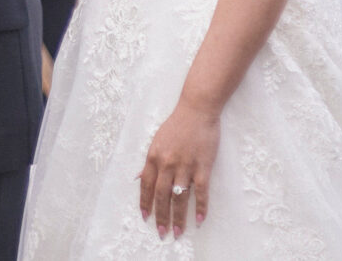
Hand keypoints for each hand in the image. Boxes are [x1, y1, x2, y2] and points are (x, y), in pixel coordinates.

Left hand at [139, 99, 219, 239]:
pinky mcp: (202, 166)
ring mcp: (185, 166)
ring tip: (177, 232)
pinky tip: (199, 220)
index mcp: (154, 156)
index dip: (145, 202)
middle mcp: (167, 163)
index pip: (146, 185)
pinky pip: (201, 192)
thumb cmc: (177, 124)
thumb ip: (149, 162)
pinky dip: (200, 207)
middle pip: (162, 195)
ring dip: (178, 217)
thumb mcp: (157, 141)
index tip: (145, 217)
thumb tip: (138, 178)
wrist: (197, 110)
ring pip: (179, 197)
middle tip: (161, 232)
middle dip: (160, 216)